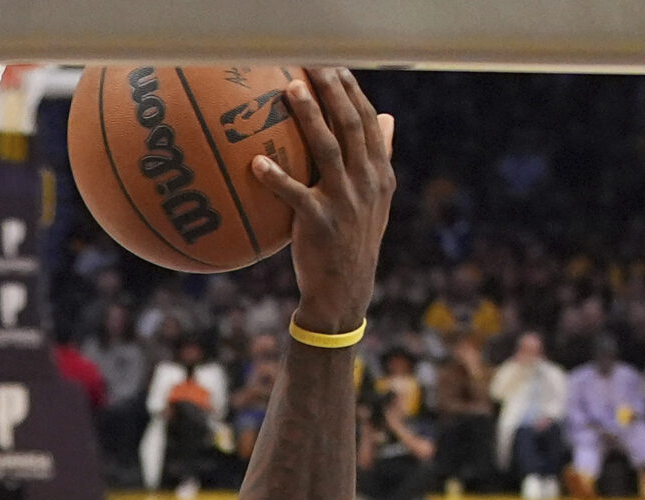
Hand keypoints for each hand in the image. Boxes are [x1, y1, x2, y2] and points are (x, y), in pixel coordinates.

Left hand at [250, 67, 395, 333]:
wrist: (345, 290)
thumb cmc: (353, 240)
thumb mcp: (375, 199)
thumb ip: (381, 157)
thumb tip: (388, 118)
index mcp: (379, 173)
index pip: (369, 122)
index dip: (353, 91)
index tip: (337, 66)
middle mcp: (366, 182)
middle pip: (350, 126)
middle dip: (333, 91)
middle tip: (312, 65)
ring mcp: (345, 202)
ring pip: (328, 150)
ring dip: (309, 117)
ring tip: (290, 90)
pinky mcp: (320, 224)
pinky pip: (295, 196)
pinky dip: (277, 179)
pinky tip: (256, 164)